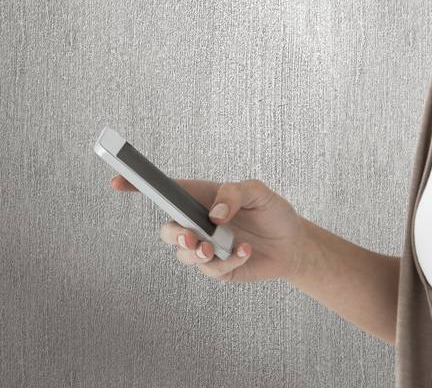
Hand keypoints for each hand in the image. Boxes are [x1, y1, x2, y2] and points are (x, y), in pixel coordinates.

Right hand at [109, 173, 308, 283]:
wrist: (293, 244)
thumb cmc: (274, 212)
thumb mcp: (261, 192)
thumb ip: (236, 193)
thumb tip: (215, 213)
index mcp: (203, 198)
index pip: (168, 192)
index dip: (140, 186)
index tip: (118, 181)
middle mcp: (199, 224)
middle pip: (167, 230)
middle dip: (174, 235)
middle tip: (191, 237)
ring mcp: (205, 248)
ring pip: (184, 254)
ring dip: (199, 252)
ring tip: (219, 248)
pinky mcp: (216, 270)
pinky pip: (211, 270)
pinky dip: (230, 261)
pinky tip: (246, 251)